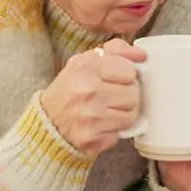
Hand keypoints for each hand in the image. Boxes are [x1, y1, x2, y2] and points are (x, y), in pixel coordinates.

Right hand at [39, 38, 145, 155]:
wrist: (49, 122)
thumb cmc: (71, 90)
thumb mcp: (87, 62)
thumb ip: (116, 51)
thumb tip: (141, 55)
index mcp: (86, 67)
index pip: (129, 70)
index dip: (125, 75)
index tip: (115, 79)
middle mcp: (87, 91)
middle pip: (133, 93)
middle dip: (126, 95)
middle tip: (111, 96)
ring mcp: (90, 117)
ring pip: (131, 115)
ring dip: (123, 113)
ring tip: (107, 110)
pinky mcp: (92, 139)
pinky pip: (121, 133)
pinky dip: (114, 130)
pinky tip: (101, 124)